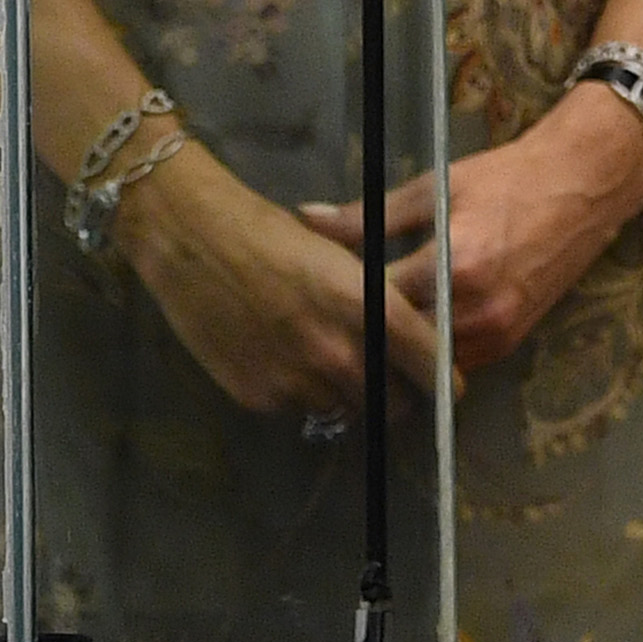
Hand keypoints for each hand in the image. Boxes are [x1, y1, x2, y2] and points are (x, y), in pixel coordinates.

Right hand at [122, 140, 439, 418]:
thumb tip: (407, 330)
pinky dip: (297, 390)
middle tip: (381, 374)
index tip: (450, 389)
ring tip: (319, 355)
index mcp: (368, 307)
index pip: (431, 364)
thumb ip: (375, 299)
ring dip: (342, 392)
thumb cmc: (269, 233)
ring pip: (344, 408)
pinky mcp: (259, 398)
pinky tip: (278, 354)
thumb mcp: (338, 256)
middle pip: (393, 404)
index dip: (446, 382)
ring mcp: (297, 381)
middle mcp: (338, 353)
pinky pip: (296, 407)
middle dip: (394, 393)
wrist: (192, 238)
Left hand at [302, 83, 642, 372]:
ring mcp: (496, 332)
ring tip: (357, 328)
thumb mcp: (433, 187)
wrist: (582, 187)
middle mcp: (476, 309)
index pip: (376, 302)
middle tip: (324, 317)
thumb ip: (369, 214)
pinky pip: (453, 362)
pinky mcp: (509, 343)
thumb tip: (307, 220)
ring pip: (422, 361)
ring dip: (392, 347)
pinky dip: (425, 351)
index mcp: (454, 264)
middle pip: (396, 340)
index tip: (311, 292)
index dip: (339, 300)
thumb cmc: (505, 178)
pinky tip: (401, 333)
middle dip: (360, 330)